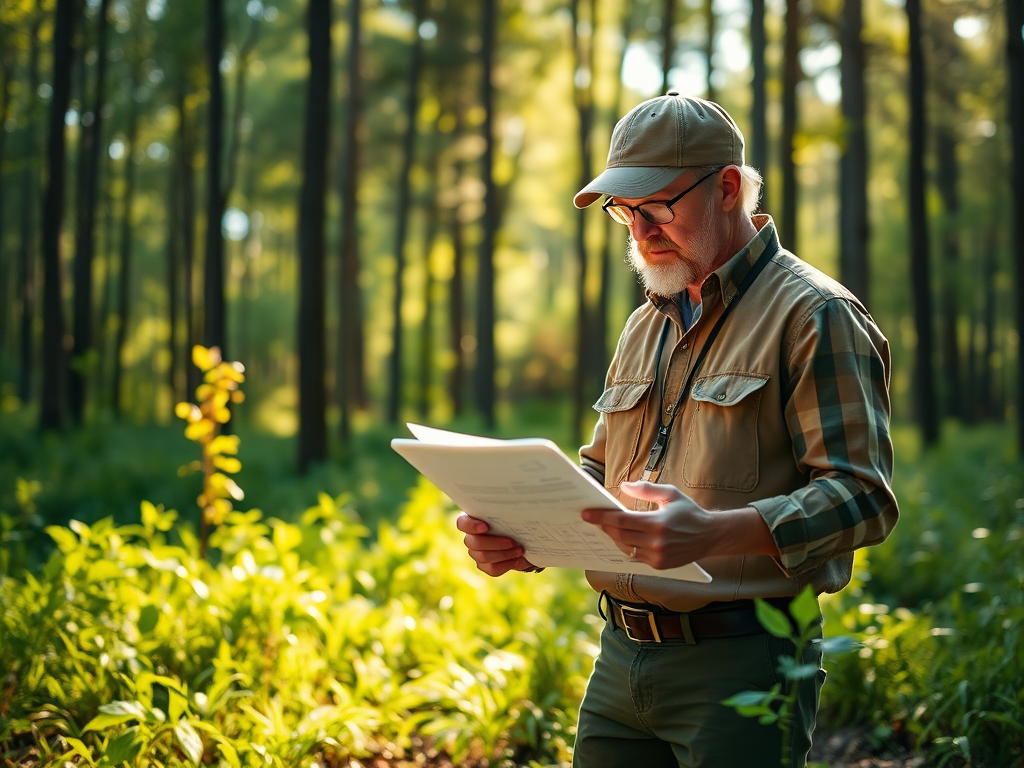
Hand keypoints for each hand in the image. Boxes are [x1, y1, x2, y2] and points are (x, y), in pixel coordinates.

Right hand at [456, 514, 535, 576]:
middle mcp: (471, 538)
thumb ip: (508, 515)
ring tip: (520, 550)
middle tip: (512, 541)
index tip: (486, 526)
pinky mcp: (484, 566)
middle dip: (495, 543)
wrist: (520, 539)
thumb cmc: (512, 523)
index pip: (462, 523)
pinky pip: (492, 568)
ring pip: (484, 557)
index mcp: (472, 521)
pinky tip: (518, 559)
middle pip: (474, 543)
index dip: (471, 526)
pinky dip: (507, 564)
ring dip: (504, 554)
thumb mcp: (510, 517)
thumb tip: (517, 515)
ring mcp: (476, 553)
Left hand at [581, 481, 717, 569]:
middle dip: (603, 526)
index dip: (601, 517)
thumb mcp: (670, 494)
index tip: (586, 513)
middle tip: (590, 518)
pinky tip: (619, 537)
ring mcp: (657, 557)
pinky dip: (625, 546)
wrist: (710, 536)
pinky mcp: (659, 565)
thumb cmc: (689, 512)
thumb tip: (624, 486)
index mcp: (658, 524)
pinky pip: (634, 556)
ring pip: (624, 547)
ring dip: (612, 536)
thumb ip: (646, 489)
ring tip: (603, 526)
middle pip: (619, 535)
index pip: (621, 521)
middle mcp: (656, 543)